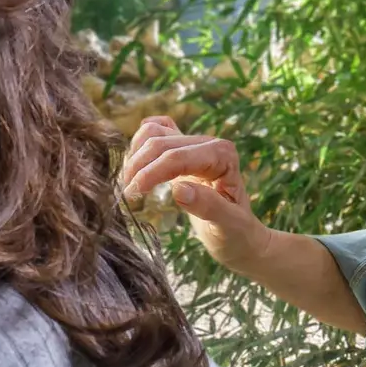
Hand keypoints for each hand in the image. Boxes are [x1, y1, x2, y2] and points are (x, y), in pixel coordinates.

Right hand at [119, 117, 268, 274]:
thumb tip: (178, 189)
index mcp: (223, 155)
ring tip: (130, 185)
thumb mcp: (227, 225)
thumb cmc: (235, 233)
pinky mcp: (181, 148)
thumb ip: (208, 206)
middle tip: (127, 195)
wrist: (238, 235)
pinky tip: (135, 167)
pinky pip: (154, 131)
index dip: (151, 172)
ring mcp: (193, 143)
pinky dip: (139, 144)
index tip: (133, 194)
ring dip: (135, 156)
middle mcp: (208, 142)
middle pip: (161, 142)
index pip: (178, 157)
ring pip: (153, 133)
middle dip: (139, 167)